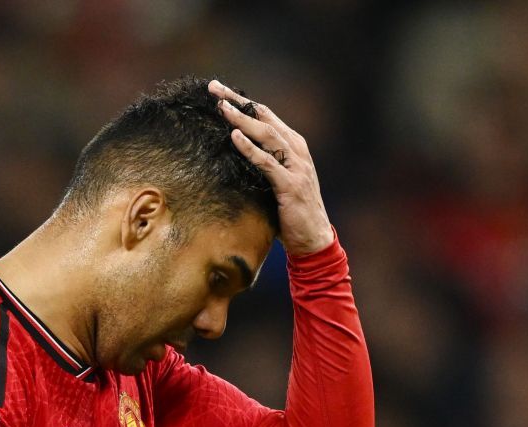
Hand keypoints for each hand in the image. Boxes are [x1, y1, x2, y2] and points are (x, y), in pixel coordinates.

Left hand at [209, 80, 332, 256]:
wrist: (313, 239)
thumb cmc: (290, 211)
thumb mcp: (276, 181)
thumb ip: (263, 164)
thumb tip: (233, 153)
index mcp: (293, 146)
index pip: (265, 116)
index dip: (243, 102)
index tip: (219, 89)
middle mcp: (296, 150)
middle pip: (265, 117)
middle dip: (238, 101)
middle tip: (214, 87)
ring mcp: (296, 166)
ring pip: (267, 135)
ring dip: (242, 120)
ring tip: (221, 107)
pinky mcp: (290, 185)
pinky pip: (267, 162)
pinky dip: (250, 149)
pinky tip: (234, 137)